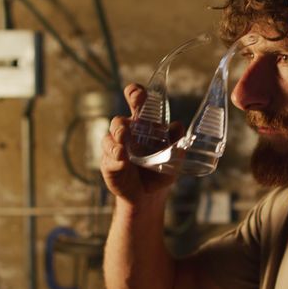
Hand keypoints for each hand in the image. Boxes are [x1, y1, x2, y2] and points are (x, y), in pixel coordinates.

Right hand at [100, 83, 183, 204]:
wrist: (149, 195)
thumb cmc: (160, 169)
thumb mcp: (174, 156)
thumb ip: (177, 141)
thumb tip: (178, 126)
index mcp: (142, 125)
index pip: (136, 103)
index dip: (134, 94)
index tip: (138, 93)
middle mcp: (126, 133)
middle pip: (119, 120)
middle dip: (122, 120)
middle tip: (129, 123)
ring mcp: (115, 148)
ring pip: (110, 136)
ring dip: (117, 135)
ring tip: (123, 139)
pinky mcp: (109, 163)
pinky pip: (108, 157)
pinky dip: (115, 155)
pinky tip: (121, 157)